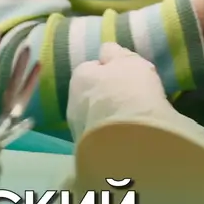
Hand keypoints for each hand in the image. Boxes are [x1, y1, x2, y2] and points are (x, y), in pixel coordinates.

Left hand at [68, 43, 203, 149]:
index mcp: (79, 76)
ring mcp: (78, 130)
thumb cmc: (129, 90)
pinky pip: (101, 140)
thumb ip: (116, 53)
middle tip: (130, 99)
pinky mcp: (88, 153)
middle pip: (90, 95)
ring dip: (107, 120)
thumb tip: (106, 50)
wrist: (129, 138)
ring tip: (131, 123)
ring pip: (94, 119)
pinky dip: (111, 139)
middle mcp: (72, 102)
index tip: (126, 77)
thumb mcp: (129, 61)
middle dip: (105, 96)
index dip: (109, 71)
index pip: (91, 68)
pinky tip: (127, 140)